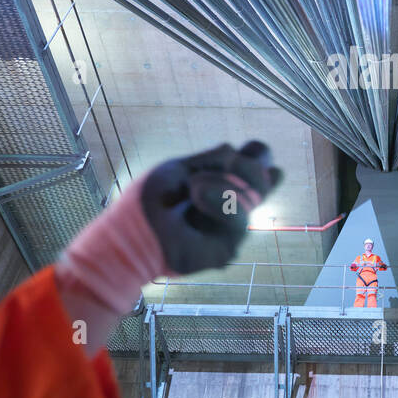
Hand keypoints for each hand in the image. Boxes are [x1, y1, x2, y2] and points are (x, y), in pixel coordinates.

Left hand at [139, 141, 282, 275]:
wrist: (130, 235)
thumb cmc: (148, 202)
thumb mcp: (179, 169)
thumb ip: (209, 159)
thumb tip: (236, 149)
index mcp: (221, 184)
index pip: (255, 167)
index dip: (260, 155)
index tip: (253, 150)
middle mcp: (232, 206)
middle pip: (266, 182)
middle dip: (252, 169)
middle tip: (231, 164)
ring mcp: (232, 228)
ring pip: (253, 196)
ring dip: (223, 183)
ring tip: (194, 188)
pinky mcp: (228, 248)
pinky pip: (239, 218)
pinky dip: (218, 201)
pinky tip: (196, 197)